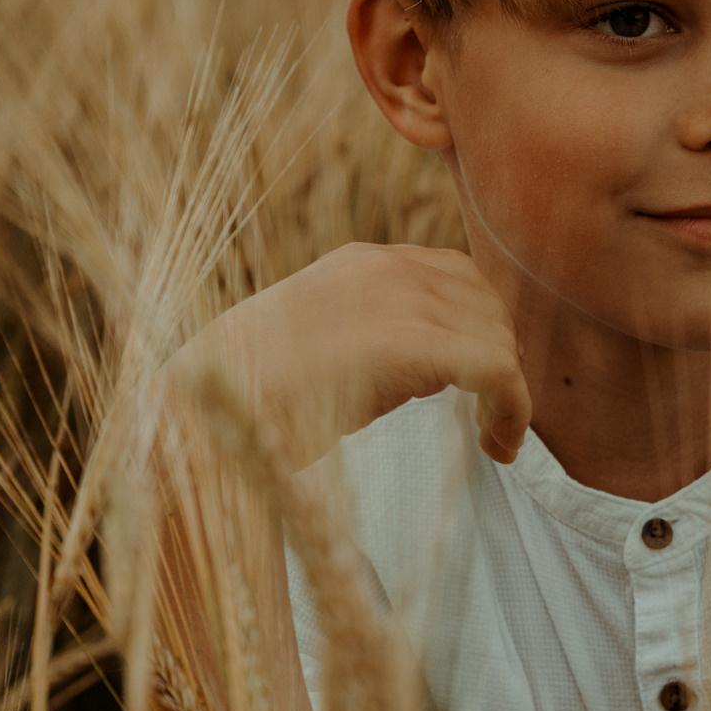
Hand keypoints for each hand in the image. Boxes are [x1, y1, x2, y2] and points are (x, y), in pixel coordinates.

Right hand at [164, 244, 531, 470]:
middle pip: (486, 303)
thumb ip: (374, 337)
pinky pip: (498, 370)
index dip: (481, 326)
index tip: (481, 379)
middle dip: (500, 356)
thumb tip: (426, 368)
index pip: (456, 275)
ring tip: (496, 435)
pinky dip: (514, 409)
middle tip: (495, 411)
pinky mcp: (411, 345)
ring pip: (498, 337)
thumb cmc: (250, 396)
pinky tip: (501, 447)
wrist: (196, 414)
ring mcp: (399, 302)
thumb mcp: (319, 344)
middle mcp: (387, 269)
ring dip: (508, 389)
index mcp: (363, 263)